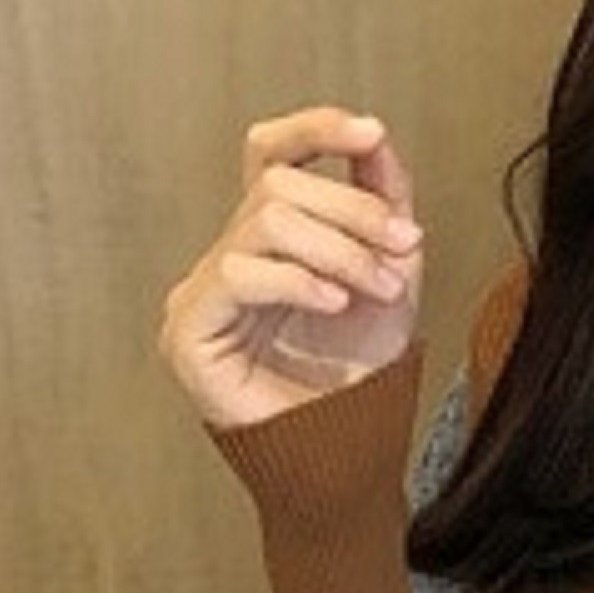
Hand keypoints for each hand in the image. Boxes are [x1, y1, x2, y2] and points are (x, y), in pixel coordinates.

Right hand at [158, 107, 423, 429]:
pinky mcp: (188, 329)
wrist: (345, 462)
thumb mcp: (389, 284)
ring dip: (340, 250)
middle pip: (279, 185)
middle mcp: (232, 254)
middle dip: (353, 210)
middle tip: (405, 244)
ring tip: (381, 290)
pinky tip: (335, 305)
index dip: (315, 130)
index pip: (273, 154)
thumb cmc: (357, 383)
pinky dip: (297, 282)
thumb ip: (382, 212)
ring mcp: (204, 290)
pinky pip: (239, 275)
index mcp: (272, 239)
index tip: (371, 133)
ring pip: (266, 222)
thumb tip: (378, 141)